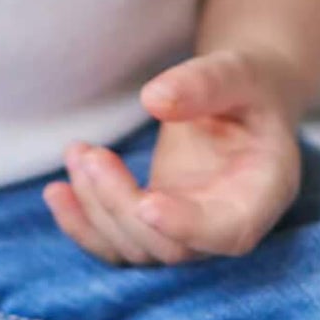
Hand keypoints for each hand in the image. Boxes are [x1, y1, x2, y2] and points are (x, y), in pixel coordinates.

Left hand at [44, 47, 304, 266]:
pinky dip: (85, 225)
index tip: (145, 203)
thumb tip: (153, 99)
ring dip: (98, 210)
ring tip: (77, 153)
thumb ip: (204, 83)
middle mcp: (227, 222)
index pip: (229, 231)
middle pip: (172, 247)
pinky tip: (57, 192)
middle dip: (122, 206)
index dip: (187, 227)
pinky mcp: (160, 222)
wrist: (244, 95)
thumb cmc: (248, 82)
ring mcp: (191, 229)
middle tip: (89, 154)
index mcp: (262, 191)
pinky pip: (119, 242)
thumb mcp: (237, 70)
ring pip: (139, 249)